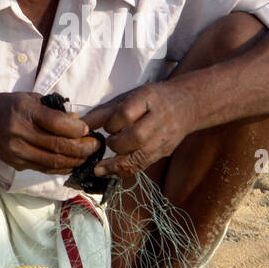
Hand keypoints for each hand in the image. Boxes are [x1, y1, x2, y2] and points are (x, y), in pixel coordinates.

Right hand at [0, 92, 100, 173]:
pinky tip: (73, 163)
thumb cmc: (6, 105)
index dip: (77, 129)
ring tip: (88, 156)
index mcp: (24, 111)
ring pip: (53, 161)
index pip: (57, 123)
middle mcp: (20, 132)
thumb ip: (53, 110)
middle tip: (95, 146)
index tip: (87, 129)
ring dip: (75, 161)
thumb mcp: (29, 98)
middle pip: (58, 146)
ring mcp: (17, 151)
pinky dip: (62, 167)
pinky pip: (44, 168)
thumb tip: (77, 122)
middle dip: (82, 148)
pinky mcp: (17, 163)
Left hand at [81, 82, 199, 178]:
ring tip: (100, 169)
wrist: (187, 104)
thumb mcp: (130, 97)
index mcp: (149, 98)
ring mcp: (165, 137)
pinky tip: (113, 171)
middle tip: (108, 143)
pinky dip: (126, 170)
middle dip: (116, 144)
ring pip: (141, 156)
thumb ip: (105, 112)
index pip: (126, 114)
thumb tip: (81, 125)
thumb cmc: (152, 99)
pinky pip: (144, 164)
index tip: (107, 127)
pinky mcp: (165, 151)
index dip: (112, 123)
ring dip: (118, 165)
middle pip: (136, 137)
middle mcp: (160, 118)